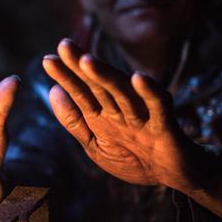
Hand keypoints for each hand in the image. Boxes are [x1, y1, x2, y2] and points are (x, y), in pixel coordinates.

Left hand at [42, 40, 221, 221]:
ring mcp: (142, 116)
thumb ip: (74, 120)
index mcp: (102, 116)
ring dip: (105, 76)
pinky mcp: (164, 125)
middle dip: (80, 66)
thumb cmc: (134, 158)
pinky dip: (149, 93)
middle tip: (64, 44)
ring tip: (86, 60)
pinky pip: (157, 107)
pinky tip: (138, 78)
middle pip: (98, 86)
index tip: (47, 59)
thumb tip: (53, 92)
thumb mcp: (95, 144)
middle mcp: (120, 111)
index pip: (80, 92)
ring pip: (121, 93)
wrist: (173, 177)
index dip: (65, 76)